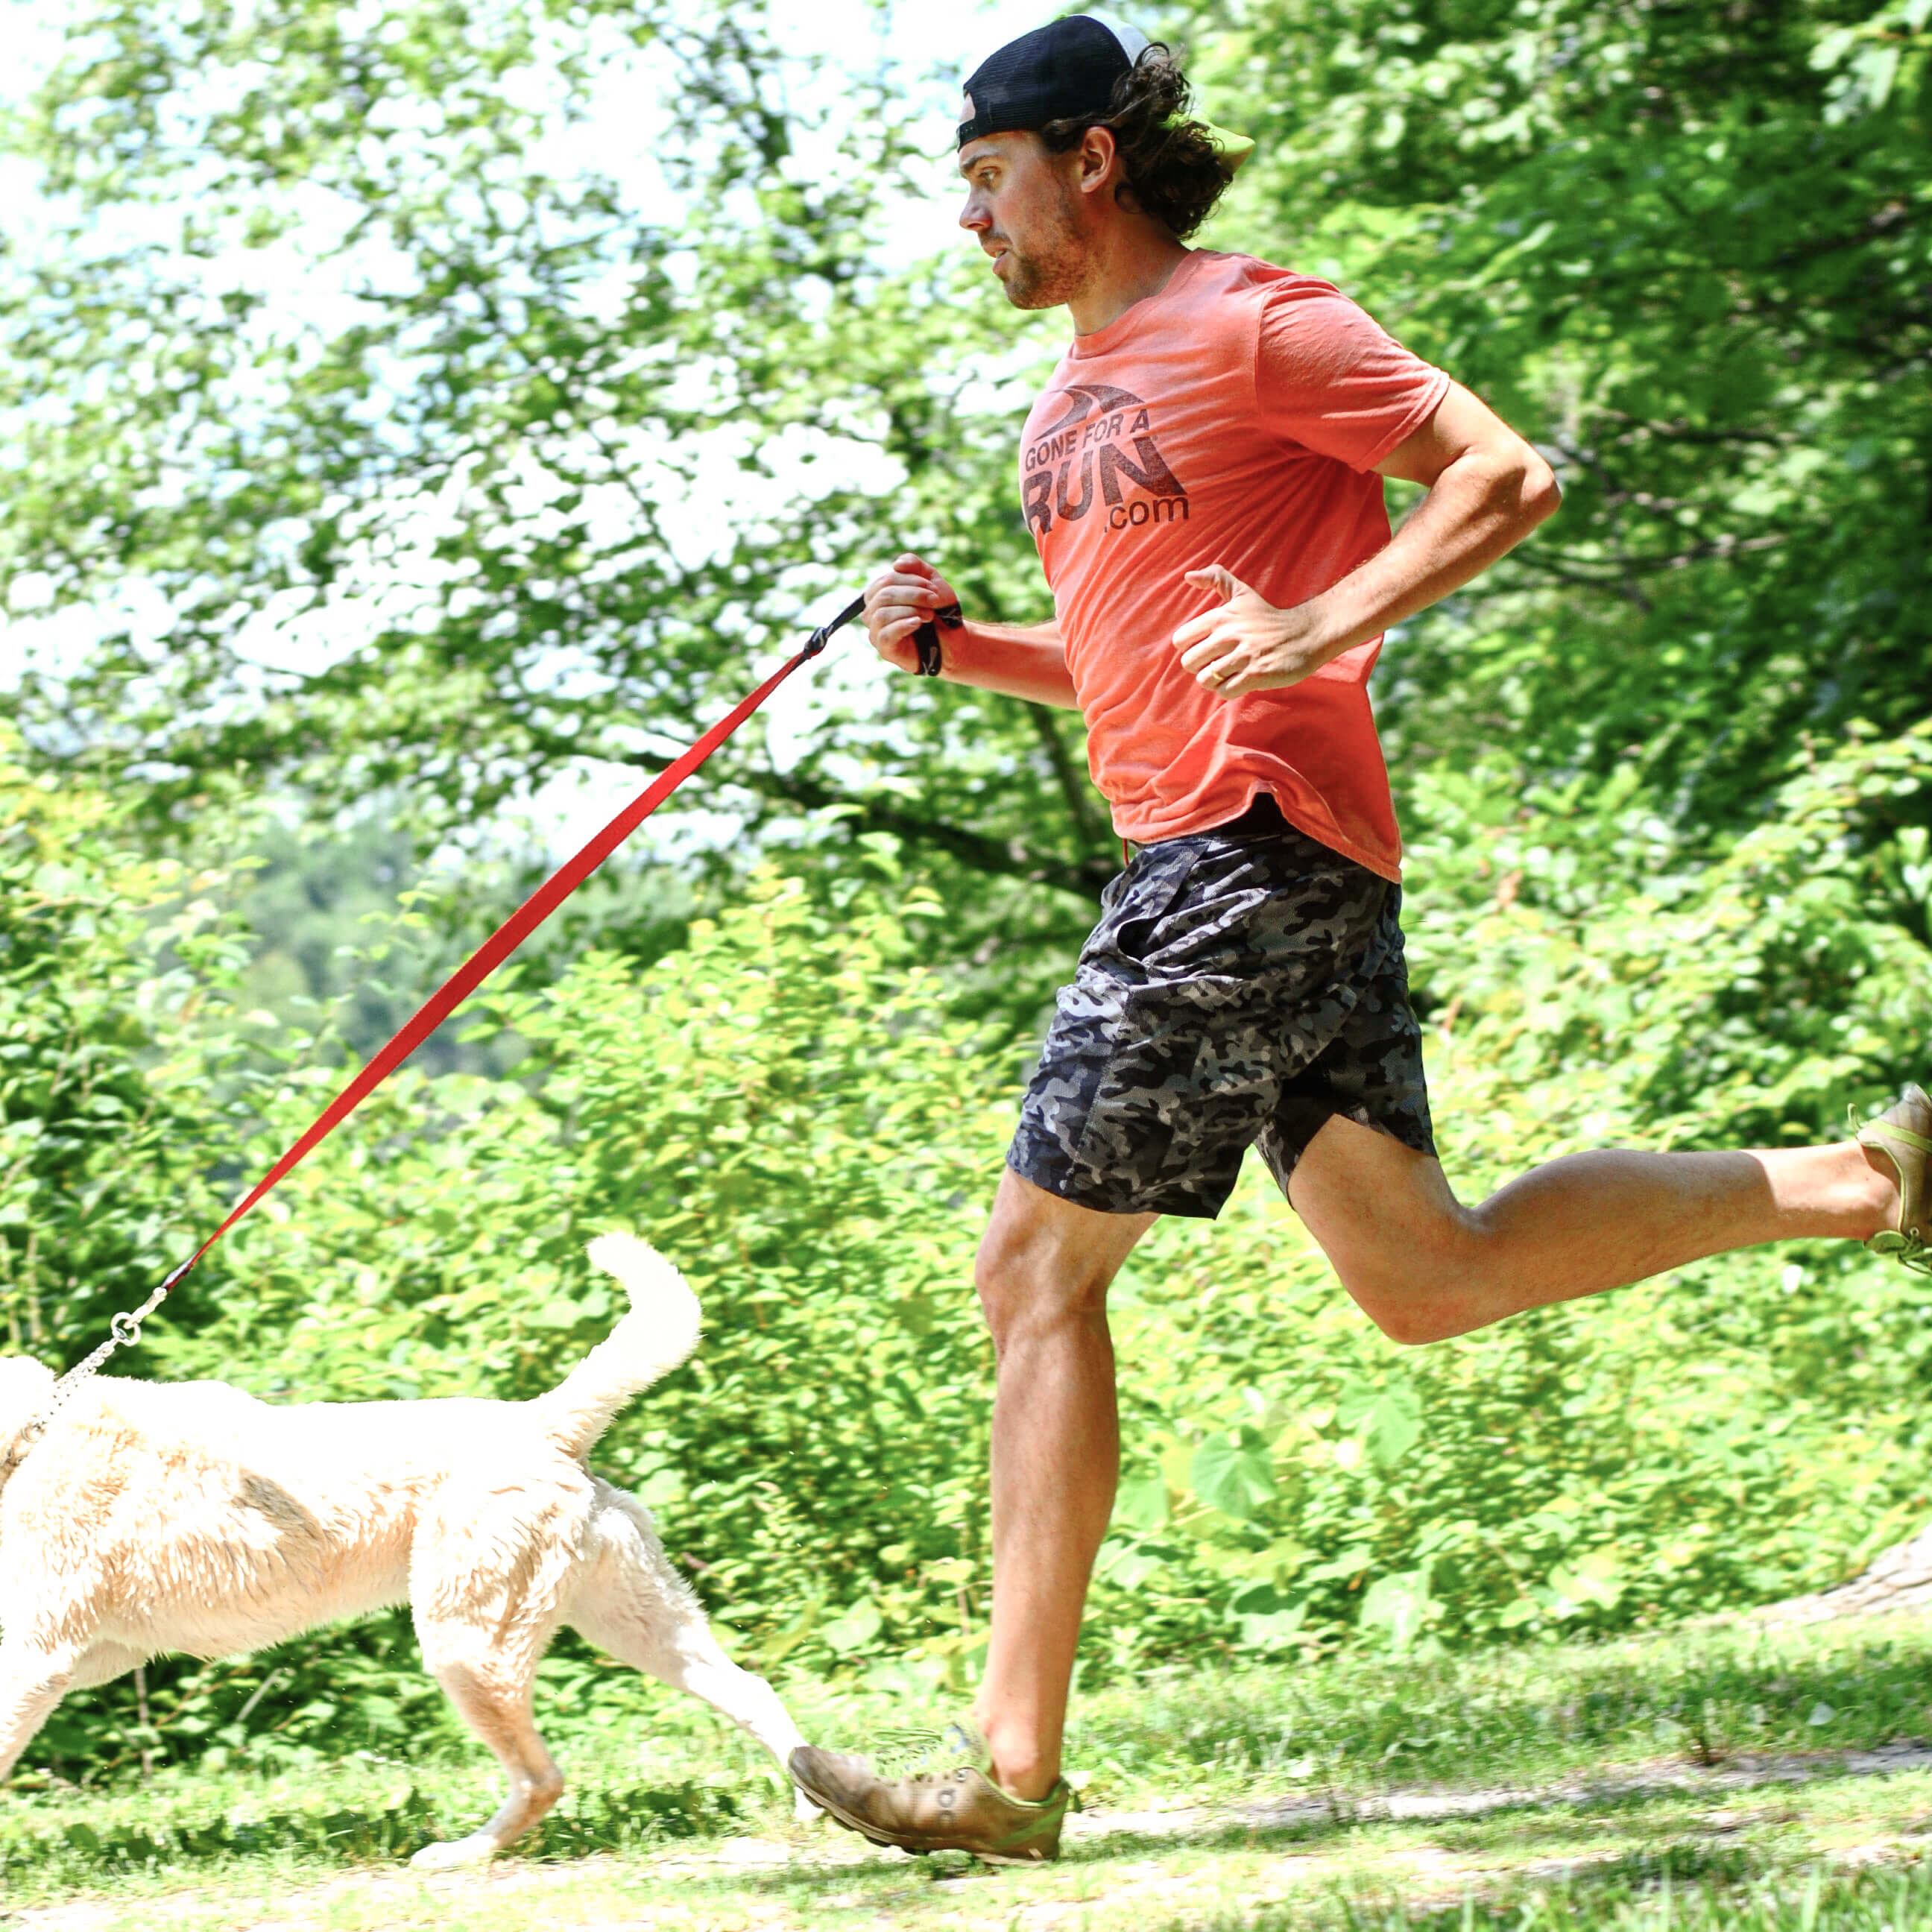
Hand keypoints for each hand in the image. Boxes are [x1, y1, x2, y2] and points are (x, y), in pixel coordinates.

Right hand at [864, 553, 959, 672]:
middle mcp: (873, 613)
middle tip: (934, 600)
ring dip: (911, 610)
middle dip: (913, 595)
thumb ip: (915, 566)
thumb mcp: (931, 581)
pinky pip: (885, 635)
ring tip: (930, 615)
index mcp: (880, 595)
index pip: (885, 581)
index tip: (933, 588)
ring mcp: (877, 632)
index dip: (910, 580)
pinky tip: (918, 622)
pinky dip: (903, 625)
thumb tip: (896, 564)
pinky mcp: (885, 649)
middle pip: (883, 596)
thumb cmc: (939, 610)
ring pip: (882, 614)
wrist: (953, 638)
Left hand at [1171, 565, 1335, 699]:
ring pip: (1205, 679)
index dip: (1189, 648)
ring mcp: (1242, 656)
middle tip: (1217, 663)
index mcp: (1220, 616)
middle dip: (1200, 667)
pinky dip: (1228, 691)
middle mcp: (1229, 635)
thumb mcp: (1242, 593)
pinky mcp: (1255, 675)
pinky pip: (1224, 692)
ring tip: (1229, 673)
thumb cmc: (1268, 617)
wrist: (1305, 634)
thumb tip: (1188, 576)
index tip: (1206, 648)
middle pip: (1189, 663)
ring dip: (1214, 681)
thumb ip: (1216, 579)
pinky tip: (1239, 681)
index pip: (1181, 640)